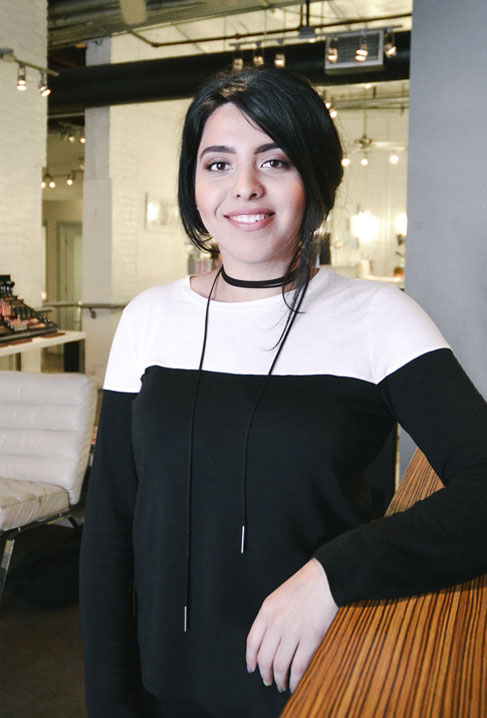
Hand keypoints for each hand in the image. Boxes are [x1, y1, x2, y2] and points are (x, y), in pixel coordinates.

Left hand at [246, 559, 337, 693]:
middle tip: (269, 680)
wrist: (326, 578)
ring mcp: (293, 631)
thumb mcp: (278, 596)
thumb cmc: (304, 585)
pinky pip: (298, 667)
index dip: (251, 659)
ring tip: (282, 684)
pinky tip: (294, 684)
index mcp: (267, 610)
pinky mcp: (311, 638)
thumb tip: (267, 643)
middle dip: (265, 674)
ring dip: (279, 680)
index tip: (252, 668)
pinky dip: (294, 680)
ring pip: (280, 666)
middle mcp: (277, 622)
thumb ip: (270, 617)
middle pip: (265, 658)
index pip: (252, 642)